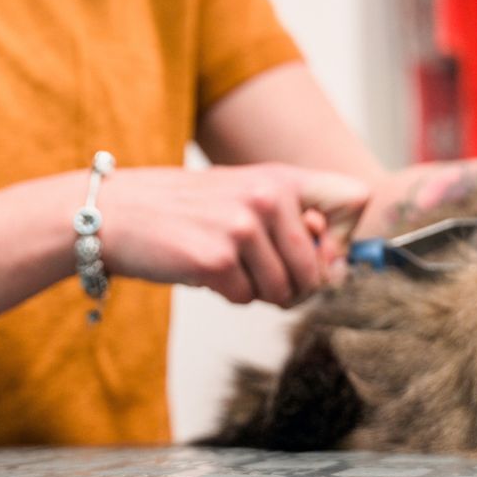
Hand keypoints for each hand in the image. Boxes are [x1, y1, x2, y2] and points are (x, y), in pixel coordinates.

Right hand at [94, 164, 369, 306]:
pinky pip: (247, 299)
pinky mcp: (216, 260)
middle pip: (318, 270)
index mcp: (282, 177)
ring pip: (284, 291)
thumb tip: (338, 268)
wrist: (120, 212)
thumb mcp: (247, 195)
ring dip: (258, 291)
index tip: (320, 254)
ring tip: (228, 265)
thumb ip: (294, 221)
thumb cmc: (187, 209)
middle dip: (293, 287)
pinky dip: (229, 294)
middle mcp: (268, 196)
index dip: (343, 239)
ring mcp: (243, 227)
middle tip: (259, 275)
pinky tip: (205, 269)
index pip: (356, 199)